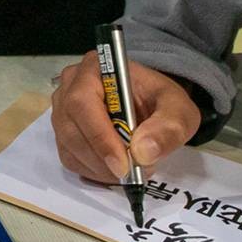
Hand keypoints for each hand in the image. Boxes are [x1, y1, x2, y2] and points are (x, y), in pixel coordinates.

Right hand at [49, 52, 201, 184]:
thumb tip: (144, 152)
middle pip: (71, 127)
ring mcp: (62, 109)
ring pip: (69, 145)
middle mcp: (70, 85)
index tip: (123, 164)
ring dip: (99, 167)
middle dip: (101, 156)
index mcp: (95, 68)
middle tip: (132, 173)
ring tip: (130, 170)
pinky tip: (115, 169)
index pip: (83, 101)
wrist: (153, 108)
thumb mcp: (178, 110)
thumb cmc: (162, 103)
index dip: (99, 135)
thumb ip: (168, 128)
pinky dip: (93, 171)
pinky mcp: (63, 133)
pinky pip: (69, 158)